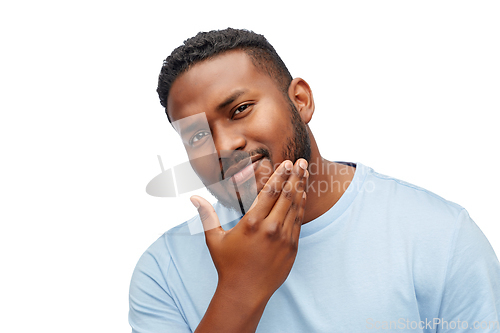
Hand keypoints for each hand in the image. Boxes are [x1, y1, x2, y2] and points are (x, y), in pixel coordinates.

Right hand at [190, 158, 308, 303]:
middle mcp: (269, 228)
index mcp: (251, 223)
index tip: (287, 163)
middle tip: (302, 162)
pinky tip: (302, 196)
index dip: (280, 175)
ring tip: (306, 174)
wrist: (245, 292)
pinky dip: (301, 206)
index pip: (269, 192)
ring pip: (295, 207)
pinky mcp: (292, 248)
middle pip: (286, 195)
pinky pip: (298, 222)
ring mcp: (283, 238)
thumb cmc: (227, 265)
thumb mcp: (214, 239)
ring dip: (301, 188)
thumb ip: (206, 215)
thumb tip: (193, 197)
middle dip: (295, 176)